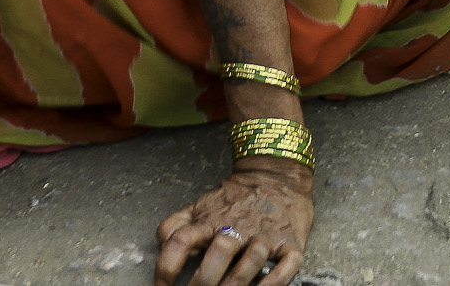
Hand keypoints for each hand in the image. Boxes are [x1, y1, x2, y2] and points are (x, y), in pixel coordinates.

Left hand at [156, 164, 313, 285]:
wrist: (276, 175)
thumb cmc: (235, 197)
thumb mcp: (200, 205)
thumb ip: (176, 225)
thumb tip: (161, 247)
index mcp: (209, 220)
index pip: (180, 240)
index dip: (166, 267)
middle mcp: (236, 227)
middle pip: (217, 254)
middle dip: (204, 282)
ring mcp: (264, 235)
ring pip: (250, 262)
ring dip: (236, 284)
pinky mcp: (289, 243)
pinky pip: (284, 267)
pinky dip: (273, 284)